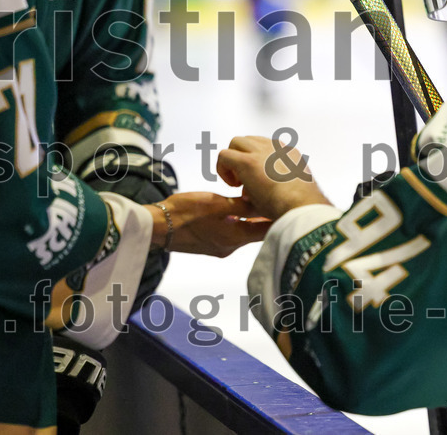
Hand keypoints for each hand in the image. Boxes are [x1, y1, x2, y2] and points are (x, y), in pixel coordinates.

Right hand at [148, 192, 270, 256]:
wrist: (157, 226)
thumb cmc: (185, 212)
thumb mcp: (217, 203)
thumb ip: (242, 203)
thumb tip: (262, 199)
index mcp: (234, 238)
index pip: (266, 230)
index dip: (279, 218)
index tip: (289, 206)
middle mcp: (230, 246)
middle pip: (257, 231)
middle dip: (267, 216)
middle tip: (277, 199)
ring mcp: (219, 246)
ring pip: (244, 230)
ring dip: (252, 217)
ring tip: (259, 200)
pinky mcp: (210, 242)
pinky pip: (231, 231)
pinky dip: (238, 220)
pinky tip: (237, 207)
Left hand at [216, 135, 331, 219]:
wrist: (301, 206)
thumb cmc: (298, 205)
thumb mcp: (291, 190)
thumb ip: (275, 184)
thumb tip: (253, 192)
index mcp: (288, 153)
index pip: (264, 147)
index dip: (255, 162)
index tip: (256, 182)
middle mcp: (275, 147)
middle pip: (249, 141)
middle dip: (243, 158)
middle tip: (245, 182)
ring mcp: (261, 152)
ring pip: (236, 143)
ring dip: (232, 161)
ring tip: (237, 183)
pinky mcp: (247, 162)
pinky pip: (224, 155)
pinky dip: (223, 169)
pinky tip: (233, 186)